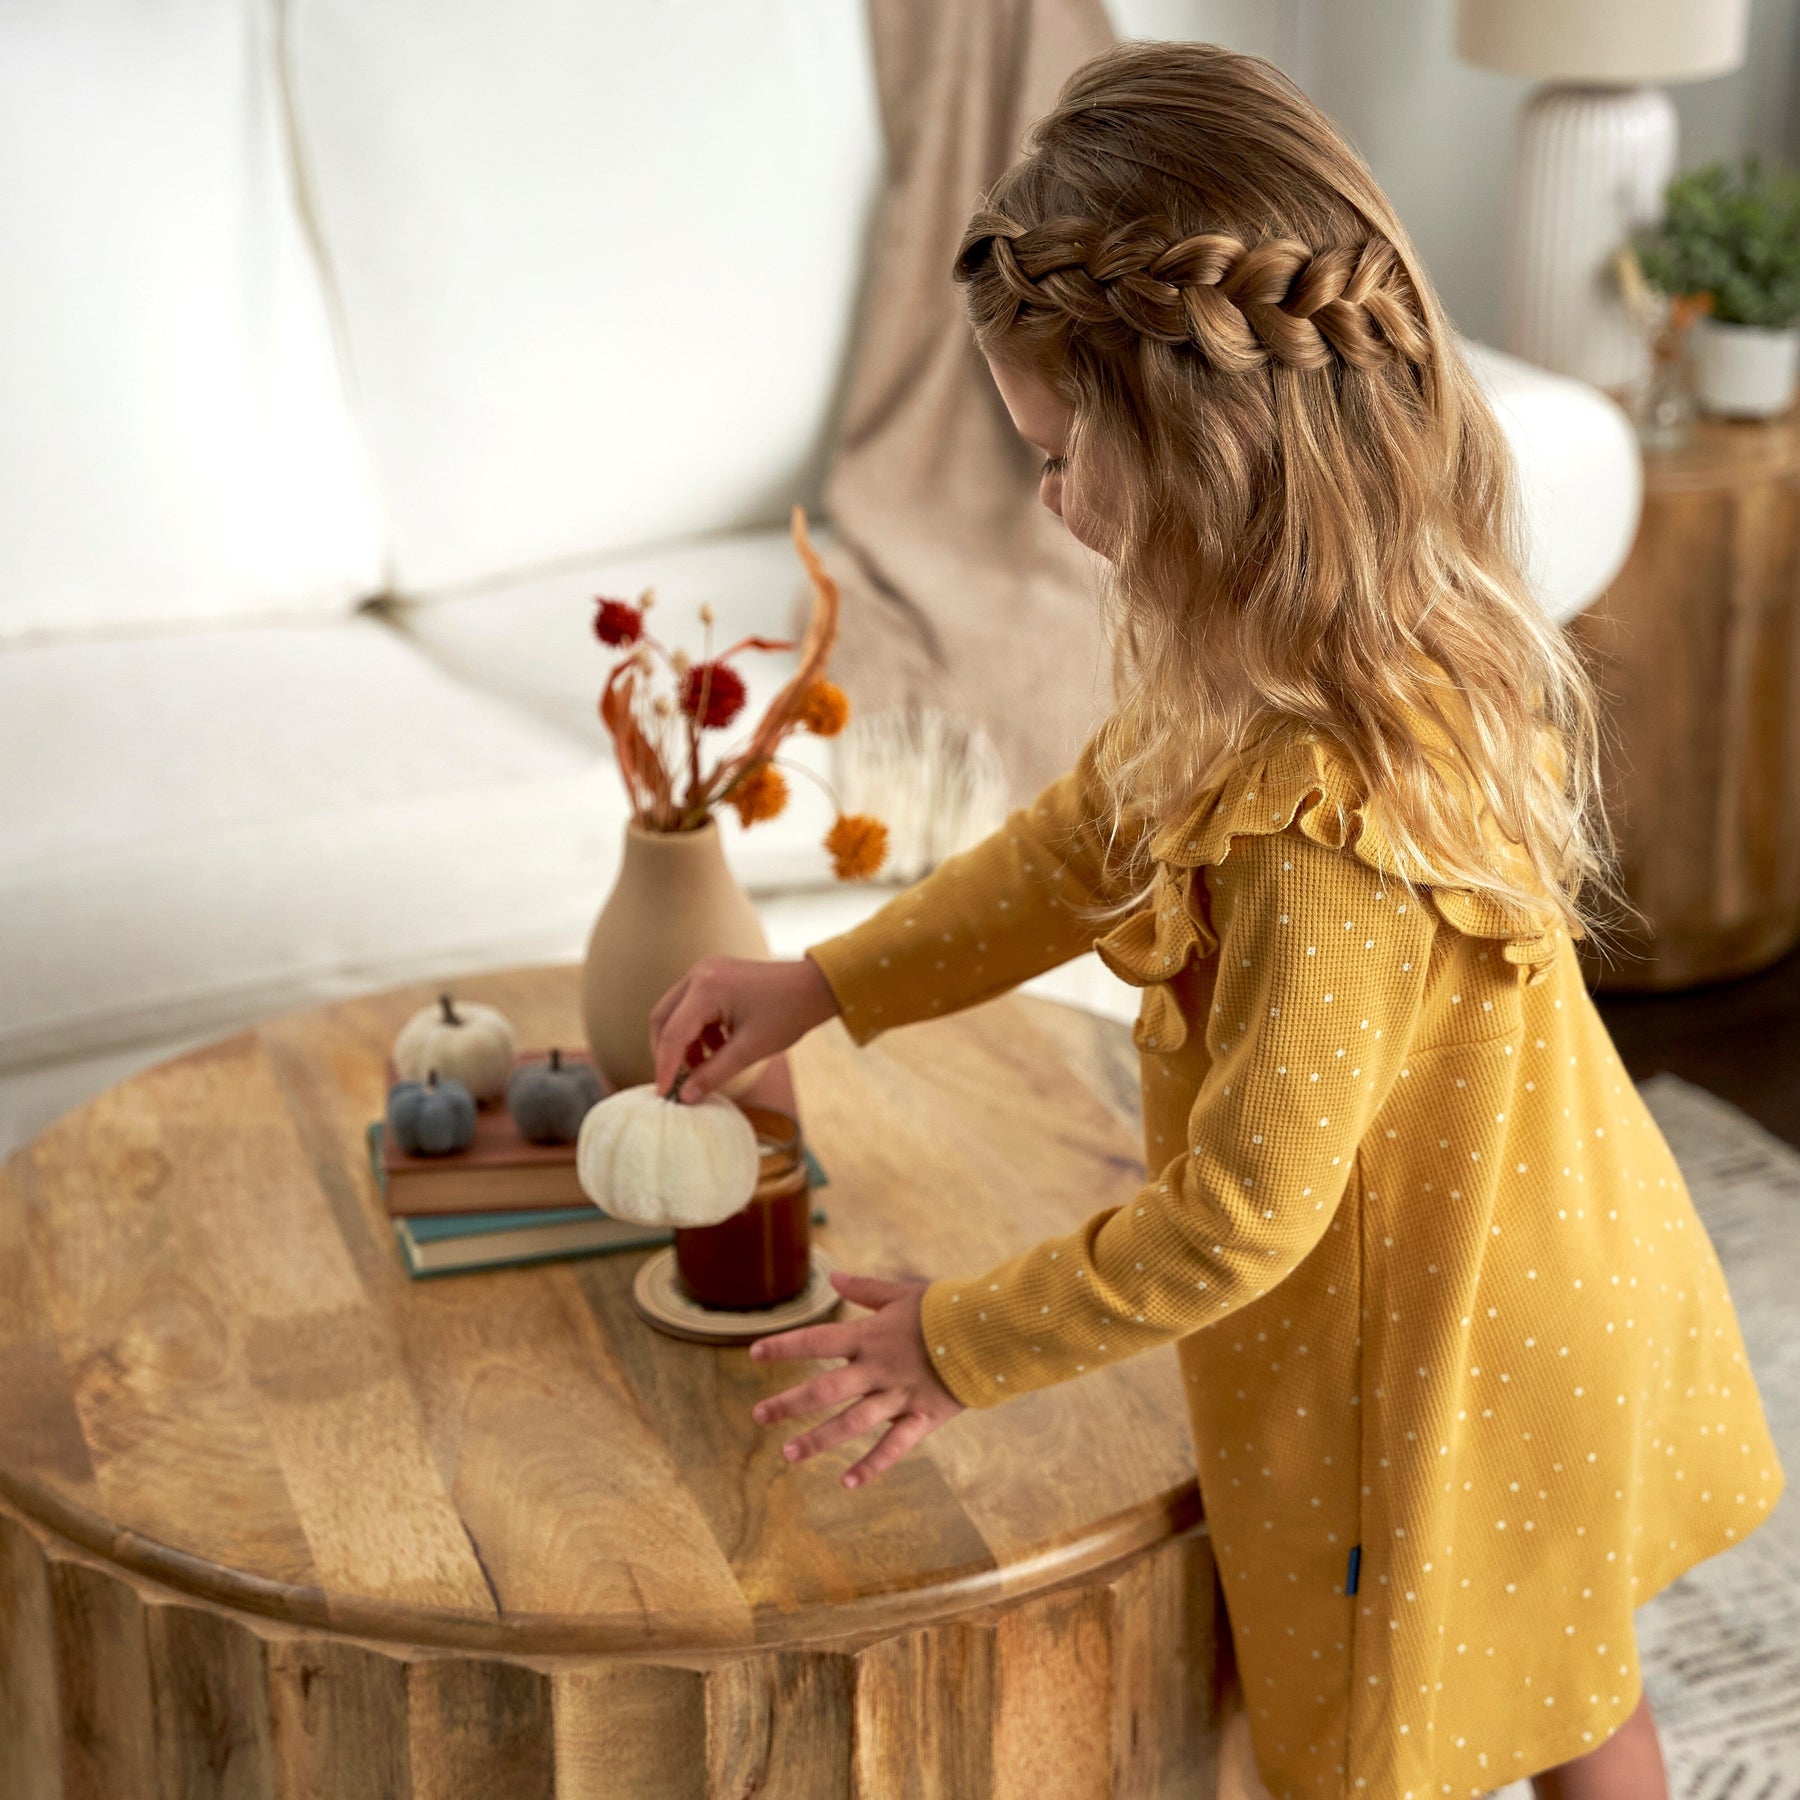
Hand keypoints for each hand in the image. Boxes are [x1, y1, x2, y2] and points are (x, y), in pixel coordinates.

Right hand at [648, 952, 840, 1101]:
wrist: (814, 988)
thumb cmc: (788, 1014)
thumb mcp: (749, 1050)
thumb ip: (713, 1073)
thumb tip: (685, 1096)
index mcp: (706, 988)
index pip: (673, 1033)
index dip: (665, 1067)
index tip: (663, 1095)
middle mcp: (699, 973)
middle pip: (663, 1018)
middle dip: (667, 1052)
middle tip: (676, 1082)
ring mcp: (705, 971)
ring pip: (675, 1012)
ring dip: (683, 1043)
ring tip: (704, 1068)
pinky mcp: (713, 976)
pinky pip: (691, 1006)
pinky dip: (697, 1031)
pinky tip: (717, 1049)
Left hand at [749, 1271, 965, 1487]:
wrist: (991, 1330)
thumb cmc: (945, 1307)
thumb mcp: (902, 1292)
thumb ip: (865, 1287)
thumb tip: (834, 1276)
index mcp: (870, 1335)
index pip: (817, 1341)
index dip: (785, 1347)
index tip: (754, 1354)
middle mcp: (878, 1368)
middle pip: (825, 1389)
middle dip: (789, 1403)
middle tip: (757, 1416)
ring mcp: (899, 1395)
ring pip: (852, 1422)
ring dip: (818, 1440)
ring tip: (787, 1455)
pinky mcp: (923, 1416)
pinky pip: (894, 1446)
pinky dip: (872, 1466)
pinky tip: (847, 1483)